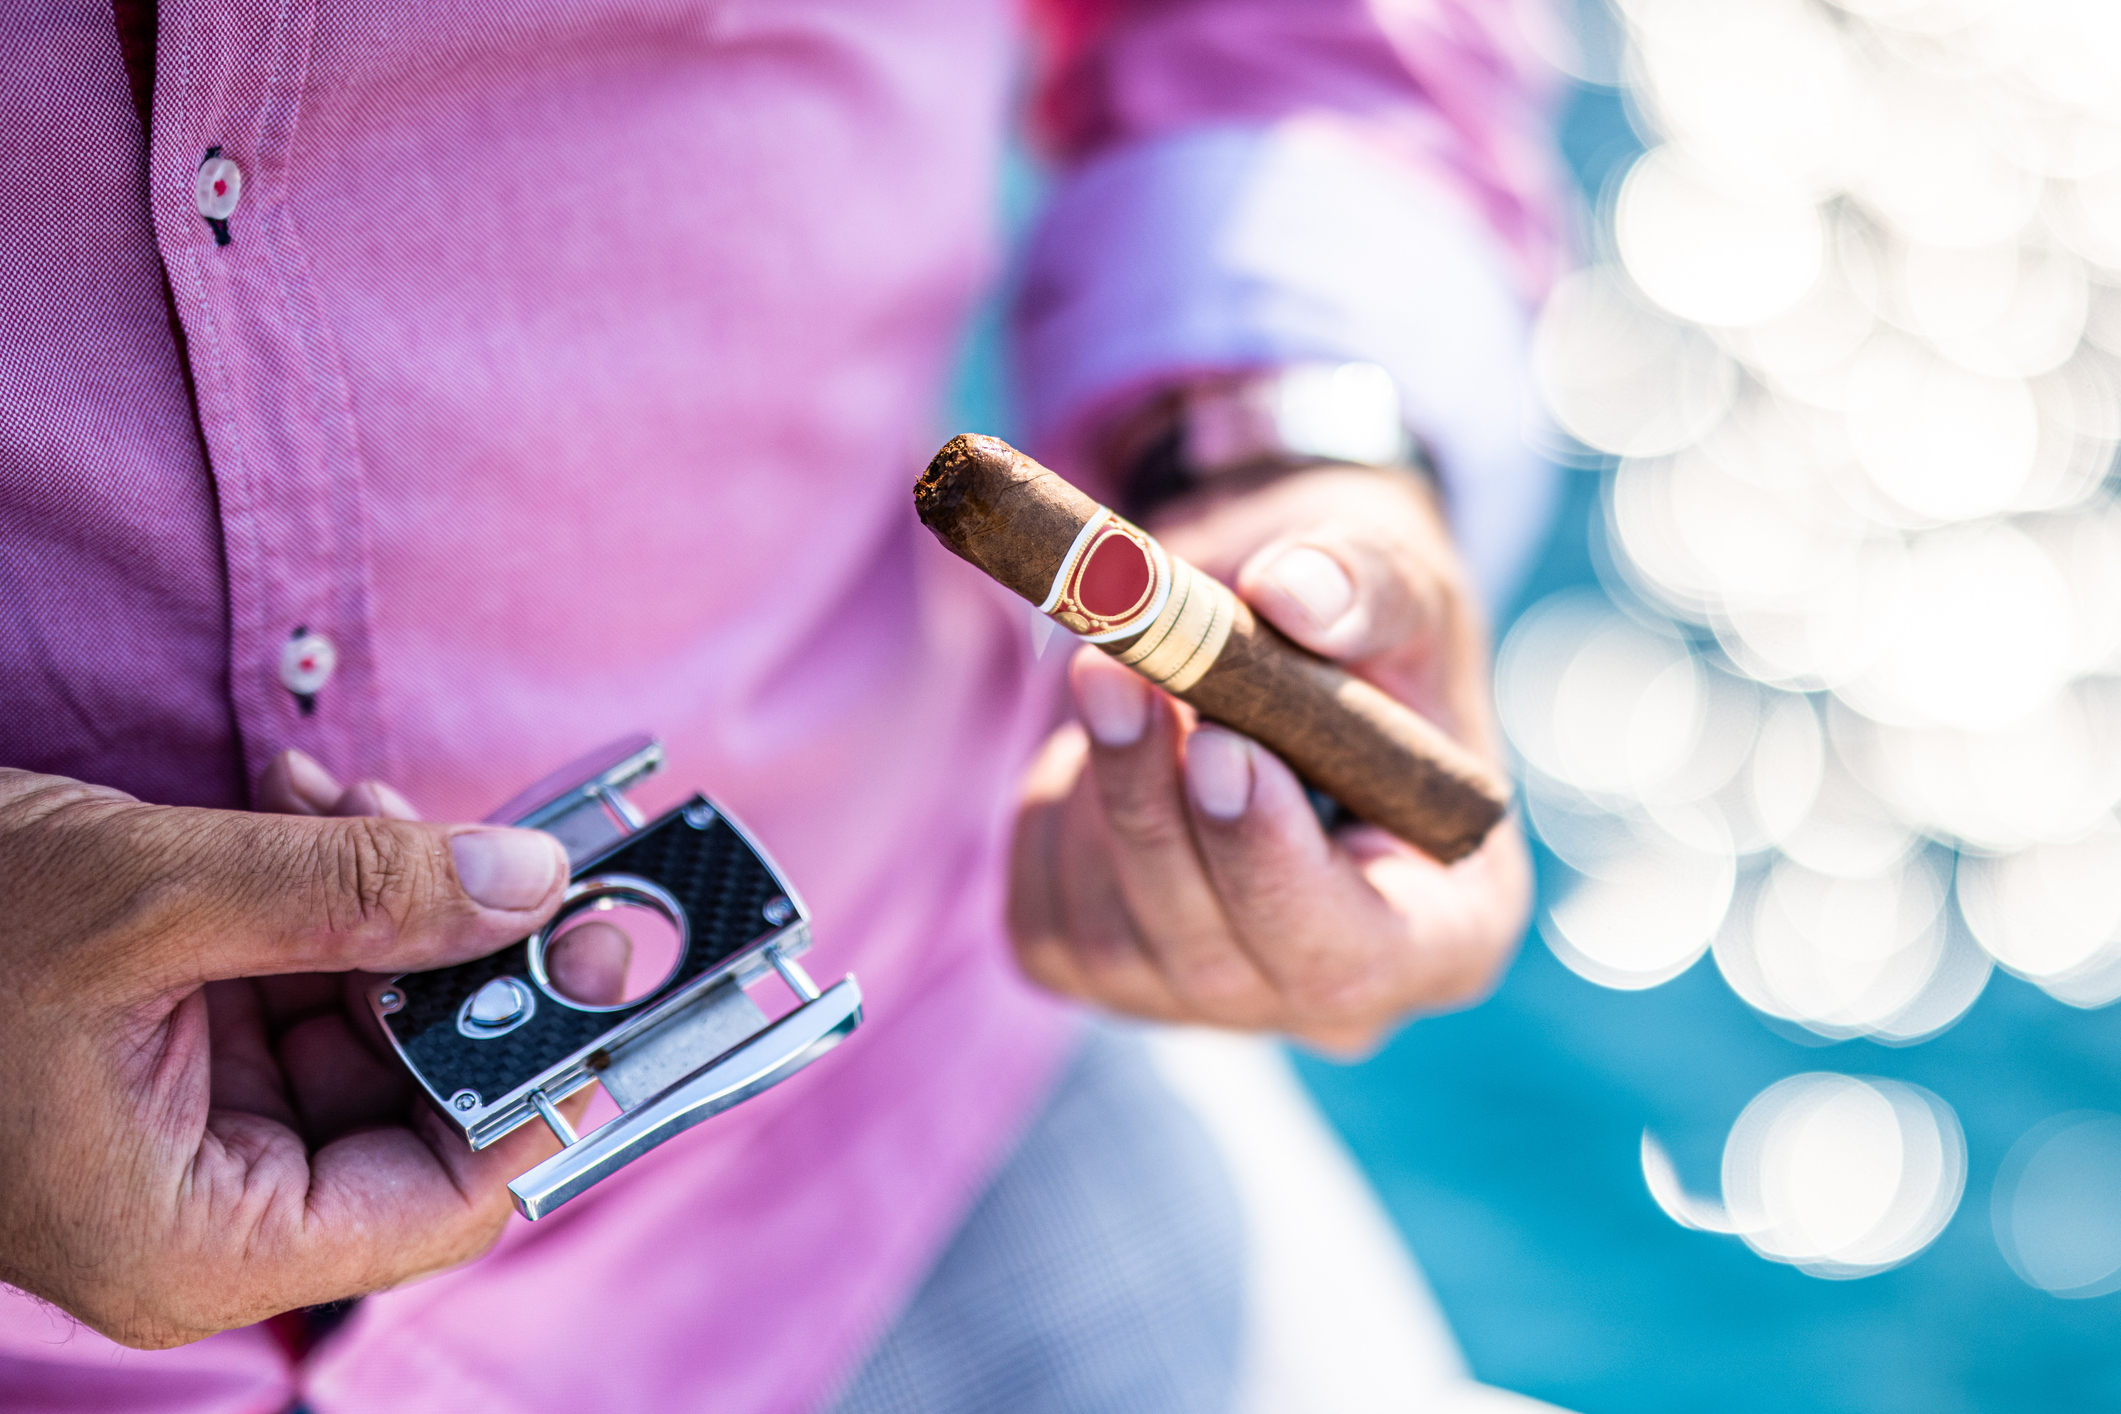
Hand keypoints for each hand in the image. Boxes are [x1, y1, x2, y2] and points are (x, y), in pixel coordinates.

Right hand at [0, 753, 576, 1348]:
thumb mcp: (150, 897)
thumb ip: (354, 892)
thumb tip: (534, 883)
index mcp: (196, 1240)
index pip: (446, 1198)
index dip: (546, 1085)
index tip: (618, 975)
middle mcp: (207, 1206)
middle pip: (418, 1099)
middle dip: (458, 960)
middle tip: (517, 854)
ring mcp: (191, 1128)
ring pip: (366, 1019)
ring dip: (387, 899)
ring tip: (354, 802)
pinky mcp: (177, 1053)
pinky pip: (300, 981)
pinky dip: (320, 891)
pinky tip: (305, 804)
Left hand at [1007, 463, 1531, 1052]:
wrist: (1274, 646)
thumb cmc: (1364, 632)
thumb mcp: (1398, 580)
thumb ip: (1364, 585)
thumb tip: (1292, 589)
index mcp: (1446, 931)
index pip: (1356, 954)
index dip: (1272, 864)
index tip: (1219, 745)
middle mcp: (1332, 997)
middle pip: (1217, 959)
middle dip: (1153, 809)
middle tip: (1113, 668)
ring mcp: (1213, 1003)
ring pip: (1115, 938)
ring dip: (1099, 788)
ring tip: (1122, 674)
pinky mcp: (1106, 979)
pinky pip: (1048, 918)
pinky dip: (1054, 817)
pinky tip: (1102, 749)